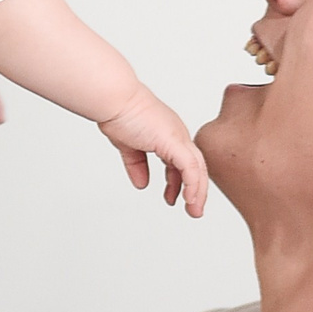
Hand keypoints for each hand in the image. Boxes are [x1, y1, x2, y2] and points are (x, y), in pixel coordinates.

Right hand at [99, 85, 209, 217]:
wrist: (114, 100)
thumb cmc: (118, 114)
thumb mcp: (128, 146)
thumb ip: (137, 165)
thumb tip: (142, 184)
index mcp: (169, 135)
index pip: (184, 162)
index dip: (181, 182)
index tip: (174, 198)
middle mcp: (178, 134)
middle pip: (196, 166)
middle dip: (195, 190)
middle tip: (193, 209)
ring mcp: (178, 137)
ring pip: (197, 168)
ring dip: (197, 192)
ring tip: (194, 210)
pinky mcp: (174, 141)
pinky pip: (189, 167)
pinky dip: (191, 184)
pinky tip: (188, 199)